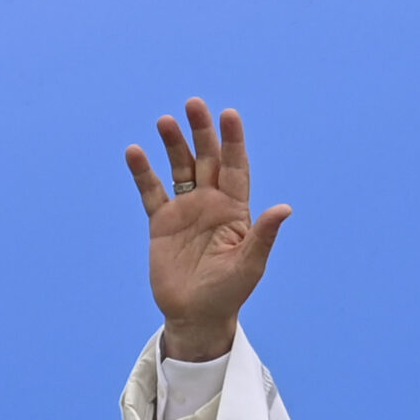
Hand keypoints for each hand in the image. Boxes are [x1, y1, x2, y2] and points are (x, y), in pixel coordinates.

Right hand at [124, 98, 290, 361]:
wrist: (196, 315)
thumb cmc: (229, 293)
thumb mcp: (250, 265)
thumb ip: (263, 235)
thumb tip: (284, 208)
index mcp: (235, 209)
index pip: (236, 167)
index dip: (233, 141)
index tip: (229, 114)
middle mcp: (211, 203)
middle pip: (206, 158)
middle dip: (201, 132)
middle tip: (194, 103)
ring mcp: (185, 210)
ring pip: (179, 168)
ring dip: (173, 144)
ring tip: (164, 120)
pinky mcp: (161, 222)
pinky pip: (151, 191)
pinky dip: (143, 172)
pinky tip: (135, 152)